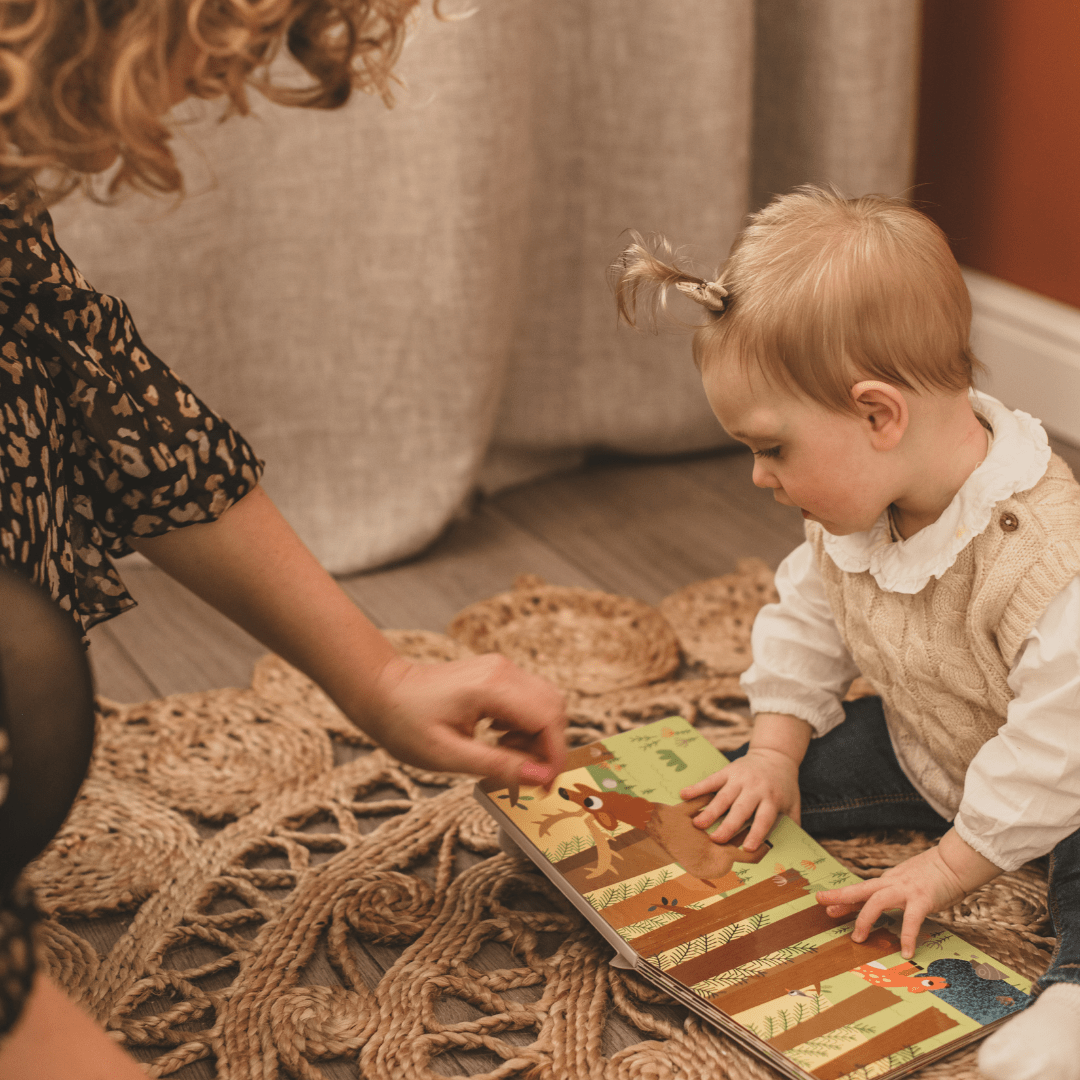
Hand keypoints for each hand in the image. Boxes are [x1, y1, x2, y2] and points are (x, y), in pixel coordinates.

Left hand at [365, 653, 567, 786]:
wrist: (381, 691)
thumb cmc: (405, 722)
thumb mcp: (448, 756)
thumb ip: (499, 766)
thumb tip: (540, 778)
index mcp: (493, 687)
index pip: (548, 719)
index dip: (554, 756)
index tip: (546, 784)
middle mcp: (504, 671)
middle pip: (554, 708)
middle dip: (547, 746)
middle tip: (523, 771)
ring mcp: (502, 669)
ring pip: (545, 703)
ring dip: (536, 735)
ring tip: (503, 752)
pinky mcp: (498, 674)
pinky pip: (529, 699)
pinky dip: (526, 724)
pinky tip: (498, 737)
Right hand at [679, 712, 810, 850]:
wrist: (775, 756)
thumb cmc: (783, 786)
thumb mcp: (793, 804)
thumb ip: (793, 825)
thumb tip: (789, 849)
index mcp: (772, 798)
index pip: (763, 818)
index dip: (756, 833)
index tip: (747, 848)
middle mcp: (755, 788)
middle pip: (740, 809)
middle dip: (728, 824)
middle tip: (715, 839)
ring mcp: (739, 778)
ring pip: (723, 796)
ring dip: (710, 810)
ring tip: (697, 824)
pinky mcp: (727, 770)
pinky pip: (711, 780)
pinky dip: (697, 787)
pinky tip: (684, 795)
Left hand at [815, 829, 1001, 957]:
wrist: (954, 862)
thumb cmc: (934, 874)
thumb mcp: (908, 881)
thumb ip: (895, 892)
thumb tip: (884, 902)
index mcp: (888, 881)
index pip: (861, 889)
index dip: (842, 897)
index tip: (824, 902)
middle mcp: (892, 883)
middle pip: (860, 889)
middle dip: (840, 897)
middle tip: (822, 905)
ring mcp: (906, 890)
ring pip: (877, 901)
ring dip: (865, 919)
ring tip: (858, 938)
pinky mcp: (923, 899)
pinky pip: (911, 920)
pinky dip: (908, 936)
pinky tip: (906, 952)